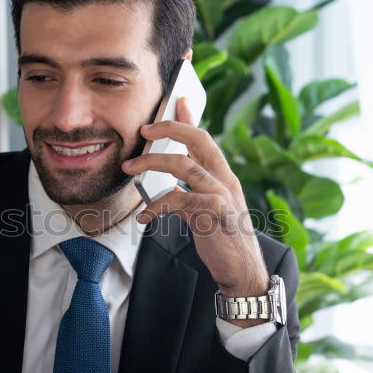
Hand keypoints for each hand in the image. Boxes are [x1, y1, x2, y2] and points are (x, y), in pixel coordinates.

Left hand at [121, 97, 268, 315]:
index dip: (190, 118)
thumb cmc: (224, 241)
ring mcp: (221, 195)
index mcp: (223, 176)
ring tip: (130, 168)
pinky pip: (180, 199)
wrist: (243, 271)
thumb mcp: (207, 212)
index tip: (177, 101)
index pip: (205, 139)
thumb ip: (190, 195)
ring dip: (153, 162)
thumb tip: (169, 189)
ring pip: (184, 165)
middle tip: (144, 130)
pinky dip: (157, 206)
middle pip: (198, 140)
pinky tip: (144, 217)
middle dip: (170, 128)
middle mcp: (225, 180)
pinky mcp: (214, 214)